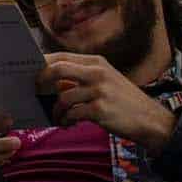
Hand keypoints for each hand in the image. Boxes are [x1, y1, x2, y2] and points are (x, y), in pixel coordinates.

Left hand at [39, 53, 176, 153]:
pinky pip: (71, 114)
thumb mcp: (105, 81)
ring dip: (55, 111)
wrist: (149, 119)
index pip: (61, 57)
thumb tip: (51, 82)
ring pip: (62, 97)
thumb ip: (80, 79)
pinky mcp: (99, 109)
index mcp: (97, 62)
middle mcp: (97, 73)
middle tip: (36, 94)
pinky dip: (65, 121)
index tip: (32, 75)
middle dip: (41, 82)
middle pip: (57, 69)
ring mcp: (99, 91)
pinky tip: (68, 124)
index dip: (42, 65)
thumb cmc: (122, 102)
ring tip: (59, 118)